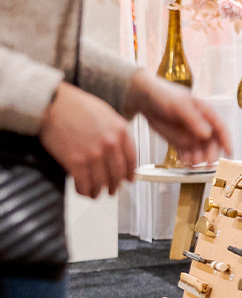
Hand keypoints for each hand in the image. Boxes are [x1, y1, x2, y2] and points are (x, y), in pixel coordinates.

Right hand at [40, 82, 136, 197]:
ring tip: (97, 193)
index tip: (129, 179)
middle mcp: (110, 144)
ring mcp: (94, 154)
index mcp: (120, 130)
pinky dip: (85, 191)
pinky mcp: (76, 162)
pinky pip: (84, 184)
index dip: (130, 172)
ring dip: (100, 191)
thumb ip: (115, 132)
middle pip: (118, 173)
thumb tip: (118, 149)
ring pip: (102, 182)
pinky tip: (84, 192)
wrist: (54, 104)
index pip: (132, 158)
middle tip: (114, 190)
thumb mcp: (106, 114)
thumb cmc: (76, 106)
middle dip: (116, 185)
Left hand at [125, 70, 231, 164]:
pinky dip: (187, 159)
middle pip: (212, 144)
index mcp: (206, 114)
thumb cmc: (165, 95)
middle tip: (207, 163)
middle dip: (211, 154)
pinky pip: (187, 153)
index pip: (221, 129)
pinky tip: (184, 160)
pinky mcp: (179, 142)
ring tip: (192, 162)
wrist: (146, 99)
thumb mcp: (180, 105)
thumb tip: (207, 134)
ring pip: (200, 151)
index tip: (229, 154)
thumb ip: (194, 119)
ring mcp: (190, 135)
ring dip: (199, 159)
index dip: (227, 141)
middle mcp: (201, 126)